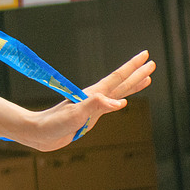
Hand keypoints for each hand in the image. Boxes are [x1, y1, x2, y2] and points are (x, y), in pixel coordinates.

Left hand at [28, 50, 155, 151]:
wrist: (37, 133)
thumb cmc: (53, 124)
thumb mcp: (75, 115)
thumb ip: (96, 105)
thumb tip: (121, 102)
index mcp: (93, 95)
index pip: (117, 78)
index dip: (132, 68)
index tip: (146, 56)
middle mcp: (94, 98)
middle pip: (120, 83)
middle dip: (137, 73)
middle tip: (152, 63)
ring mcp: (92, 106)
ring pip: (117, 93)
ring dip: (132, 86)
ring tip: (146, 79)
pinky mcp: (88, 116)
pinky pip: (109, 105)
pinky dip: (119, 101)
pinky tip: (122, 101)